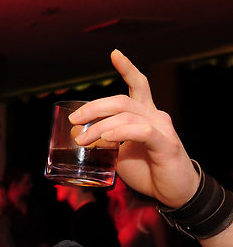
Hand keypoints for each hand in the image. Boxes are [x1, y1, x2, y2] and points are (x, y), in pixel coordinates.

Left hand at [69, 49, 199, 207]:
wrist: (173, 192)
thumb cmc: (147, 170)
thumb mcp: (119, 153)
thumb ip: (103, 141)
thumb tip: (76, 134)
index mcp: (145, 114)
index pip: (139, 84)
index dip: (127, 68)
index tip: (114, 54)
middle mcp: (155, 115)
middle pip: (121, 101)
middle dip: (93, 108)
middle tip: (73, 121)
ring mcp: (162, 128)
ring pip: (126, 116)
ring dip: (99, 127)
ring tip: (82, 140)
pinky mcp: (166, 144)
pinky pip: (141, 131)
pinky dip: (121, 132)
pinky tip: (107, 138)